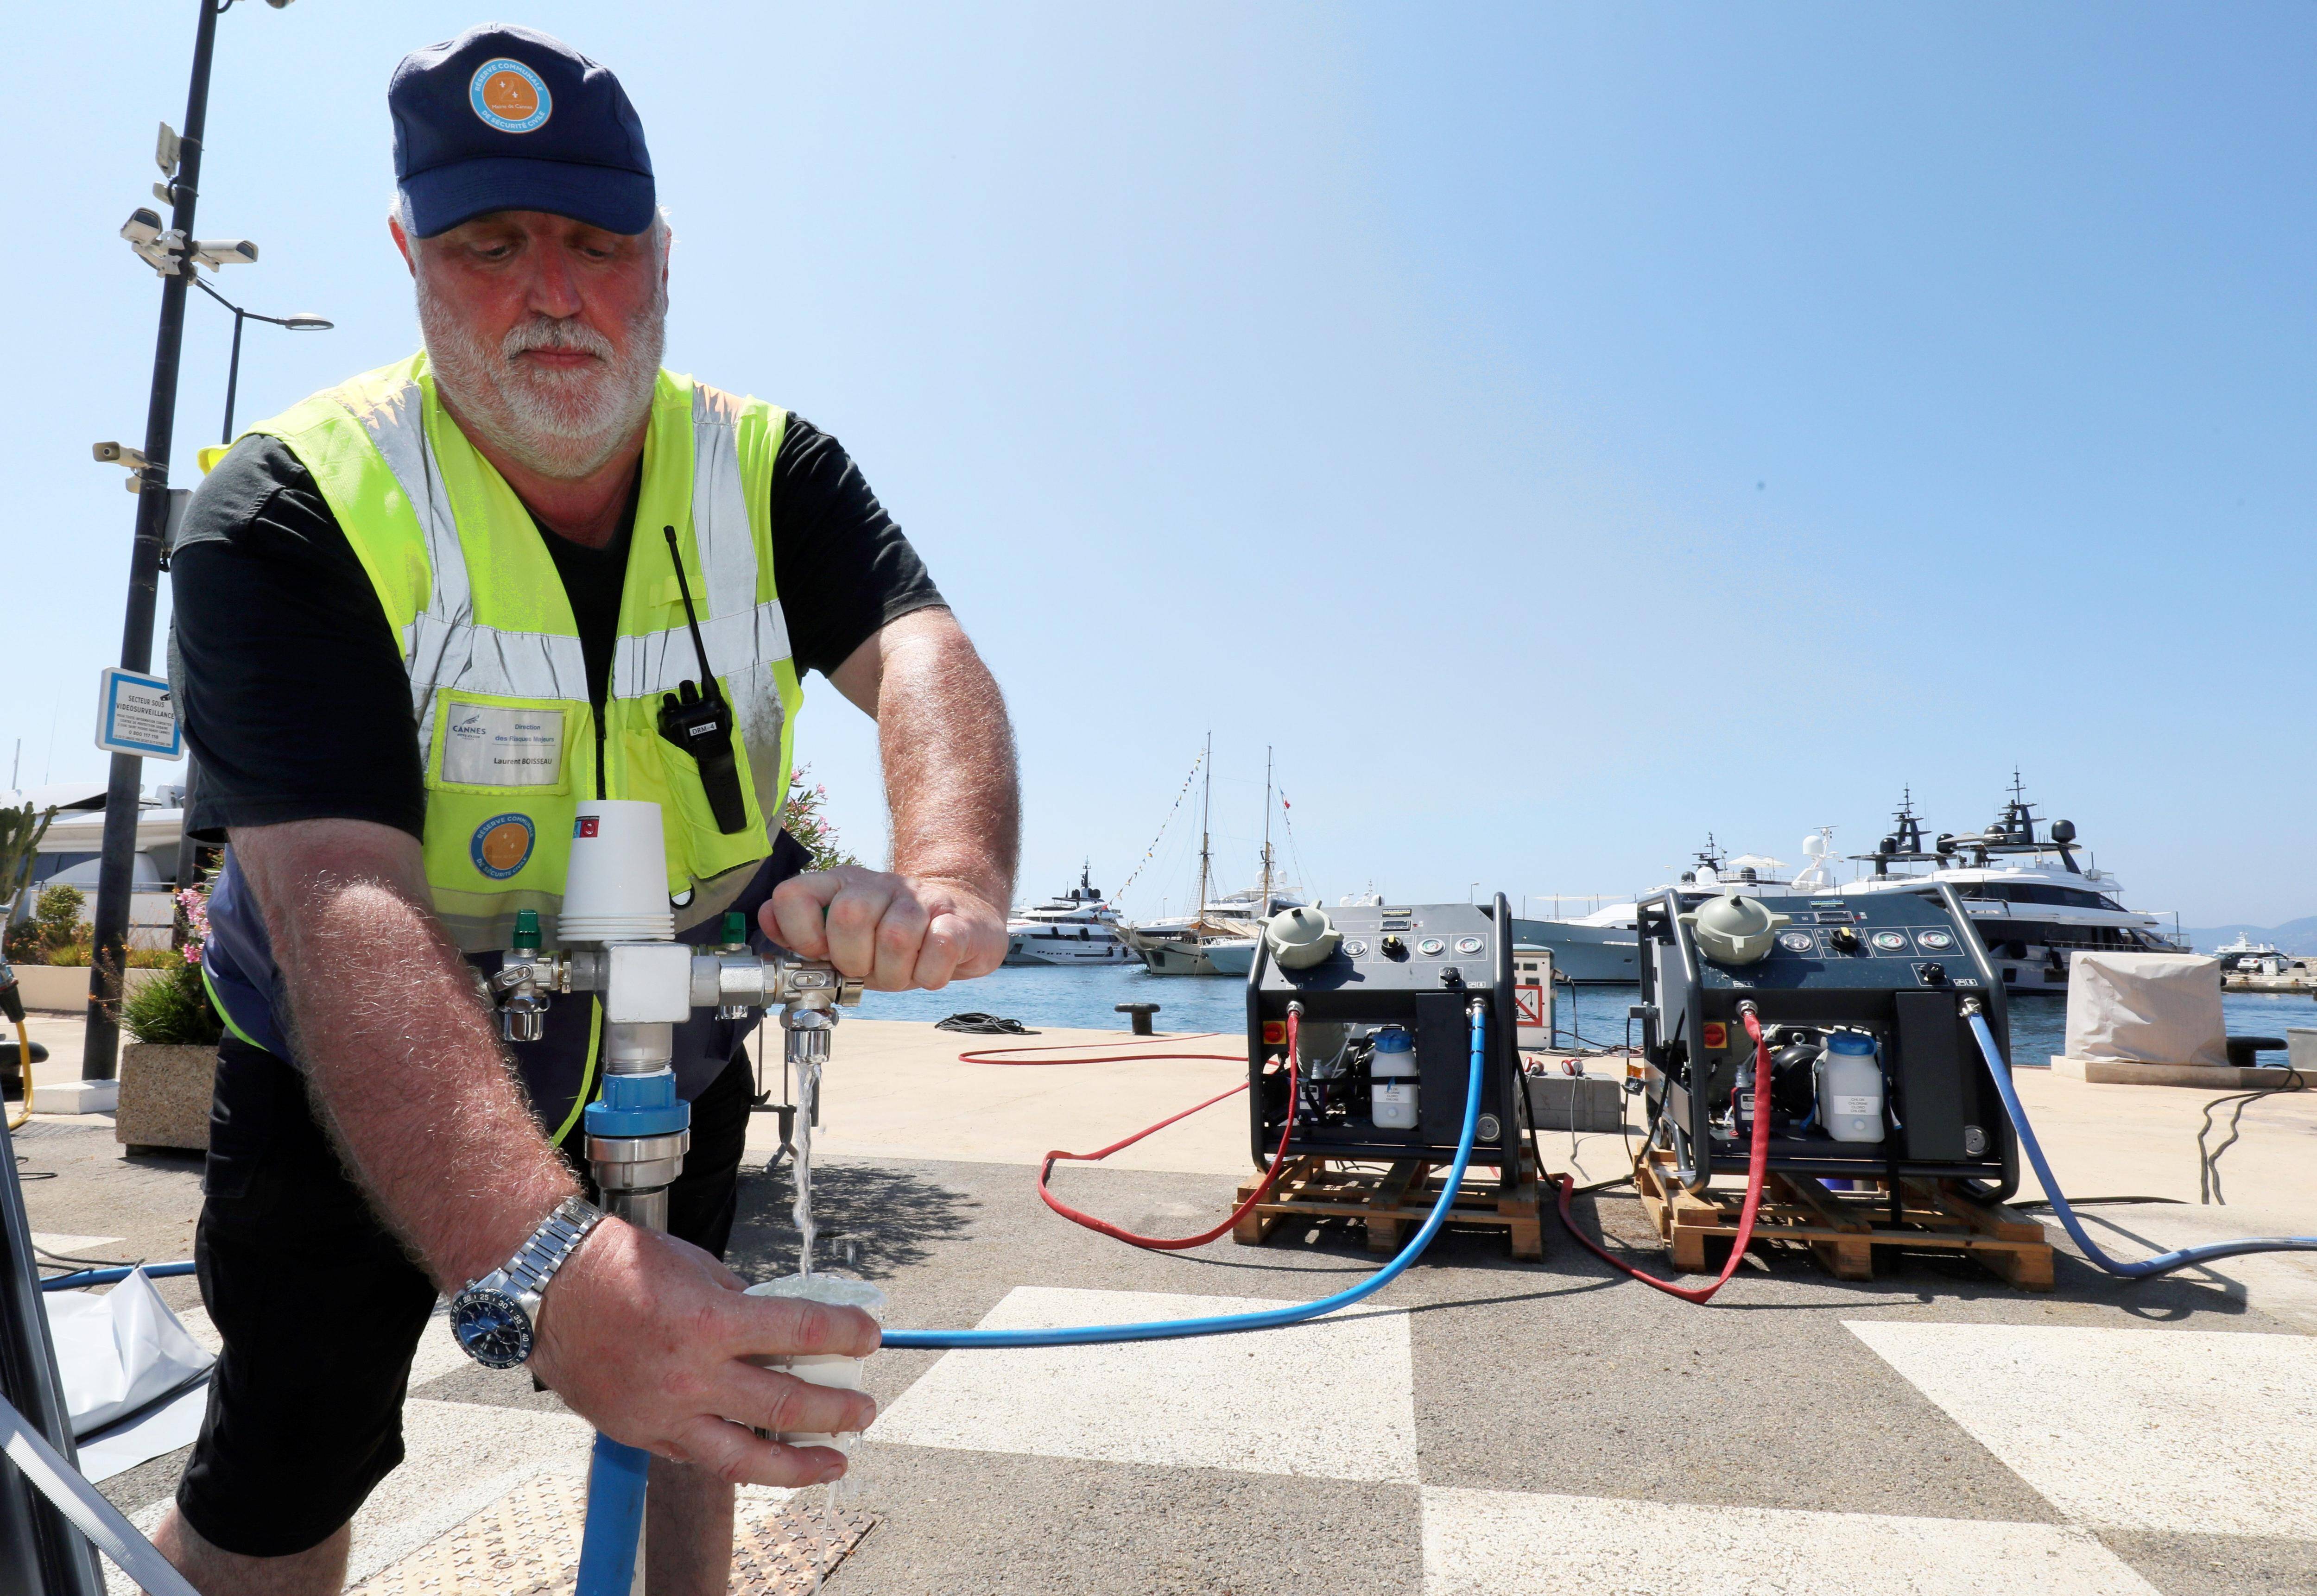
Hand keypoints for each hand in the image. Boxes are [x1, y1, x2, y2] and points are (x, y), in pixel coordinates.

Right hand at [529, 1220, 879, 1485]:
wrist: (549, 1287)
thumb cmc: (622, 1265)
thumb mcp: (697, 1268)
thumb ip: (740, 1303)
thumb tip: (780, 1327)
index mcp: (711, 1321)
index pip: (802, 1331)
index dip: (845, 1335)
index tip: (871, 1338)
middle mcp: (692, 1375)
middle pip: (785, 1406)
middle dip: (836, 1411)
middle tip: (864, 1409)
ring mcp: (665, 1412)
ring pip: (746, 1457)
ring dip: (800, 1464)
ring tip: (835, 1462)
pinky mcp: (642, 1432)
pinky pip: (701, 1456)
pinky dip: (739, 1458)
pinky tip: (767, 1457)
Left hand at [764, 867, 1007, 990]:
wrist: (962, 920)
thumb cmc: (895, 938)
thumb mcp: (844, 941)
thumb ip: (803, 933)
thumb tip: (767, 917)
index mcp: (842, 886)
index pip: (794, 895)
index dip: (800, 934)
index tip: (820, 954)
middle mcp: (879, 885)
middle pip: (848, 915)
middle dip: (854, 960)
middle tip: (868, 969)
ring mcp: (921, 899)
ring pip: (895, 938)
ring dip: (895, 973)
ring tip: (901, 971)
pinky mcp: (959, 920)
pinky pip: (937, 950)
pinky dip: (930, 974)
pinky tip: (929, 969)